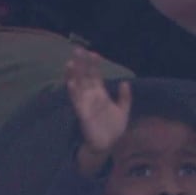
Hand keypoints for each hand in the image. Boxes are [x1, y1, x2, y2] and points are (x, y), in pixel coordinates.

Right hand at [67, 48, 131, 174]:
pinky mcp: (82, 113)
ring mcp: (85, 103)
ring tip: (70, 63)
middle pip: (84, 76)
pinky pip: (76, 101)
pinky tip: (71, 82)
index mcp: (100, 93)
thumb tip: (125, 82)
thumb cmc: (114, 128)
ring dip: (73, 75)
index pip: (95, 75)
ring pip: (77, 86)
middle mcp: (91, 96)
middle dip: (81, 64)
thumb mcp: (123, 110)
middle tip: (78, 49)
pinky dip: (73, 92)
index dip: (94, 65)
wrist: (108, 144)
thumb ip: (124, 97)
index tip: (94, 53)